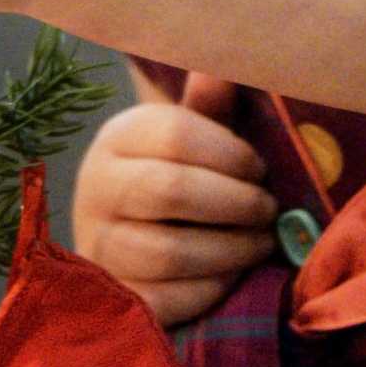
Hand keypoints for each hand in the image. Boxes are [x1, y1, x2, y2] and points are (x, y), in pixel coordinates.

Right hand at [73, 73, 279, 328]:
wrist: (125, 240)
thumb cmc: (173, 176)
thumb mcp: (190, 137)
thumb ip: (210, 106)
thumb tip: (223, 68)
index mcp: (117, 137)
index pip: (174, 134)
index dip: (230, 152)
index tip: (259, 167)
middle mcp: (97, 187)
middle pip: (172, 191)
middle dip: (236, 203)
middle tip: (268, 208)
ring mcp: (101, 243)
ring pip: (172, 251)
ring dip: (233, 249)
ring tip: (261, 241)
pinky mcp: (117, 293)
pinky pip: (171, 298)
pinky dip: (213, 288)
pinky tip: (233, 275)